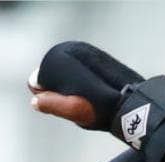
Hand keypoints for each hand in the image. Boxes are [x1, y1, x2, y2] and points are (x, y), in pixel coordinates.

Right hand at [28, 41, 143, 129]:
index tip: (68, 104)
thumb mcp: (72, 110)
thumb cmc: (99, 108)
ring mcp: (81, 49)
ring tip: (89, 98)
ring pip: (65, 73)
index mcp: (57, 58)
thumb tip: (35, 100)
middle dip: (60, 90)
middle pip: (52, 75)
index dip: (50, 98)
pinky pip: (79, 70)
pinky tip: (95, 91)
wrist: (129, 100)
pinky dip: (82, 81)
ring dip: (72, 86)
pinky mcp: (94, 54)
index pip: (38, 81)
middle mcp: (68, 48)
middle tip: (80, 102)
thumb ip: (51, 103)